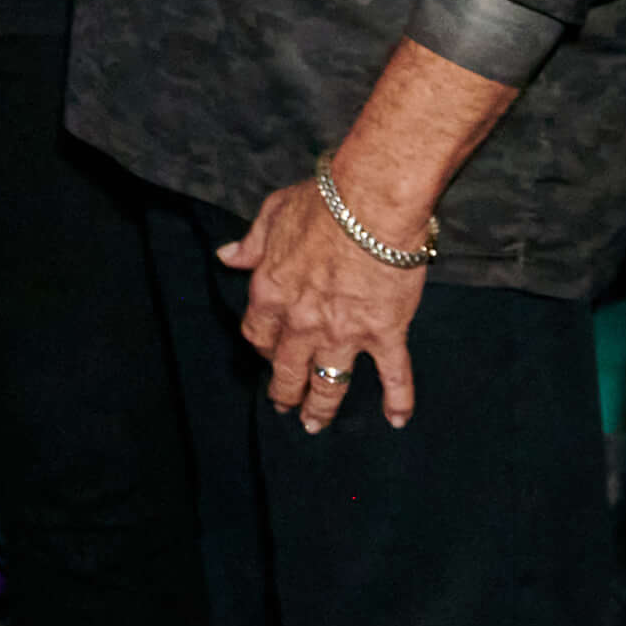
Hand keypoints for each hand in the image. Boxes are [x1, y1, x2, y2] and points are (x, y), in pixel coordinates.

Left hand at [223, 170, 426, 431]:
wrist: (371, 202)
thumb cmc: (324, 201)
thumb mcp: (273, 213)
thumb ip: (252, 242)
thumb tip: (227, 256)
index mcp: (271, 292)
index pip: (257, 333)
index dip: (261, 346)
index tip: (266, 352)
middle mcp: (302, 321)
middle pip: (286, 368)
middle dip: (283, 391)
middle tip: (284, 407)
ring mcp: (343, 332)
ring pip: (329, 382)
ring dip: (321, 407)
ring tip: (315, 424)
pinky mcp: (384, 332)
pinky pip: (392, 374)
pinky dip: (398, 400)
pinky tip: (397, 420)